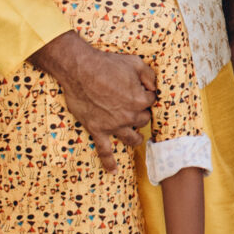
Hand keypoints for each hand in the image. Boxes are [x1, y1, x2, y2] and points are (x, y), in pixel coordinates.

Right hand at [31, 29, 156, 170]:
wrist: (79, 70)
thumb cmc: (106, 64)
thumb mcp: (134, 62)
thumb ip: (149, 75)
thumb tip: (155, 87)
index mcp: (140, 100)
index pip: (151, 102)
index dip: (147, 95)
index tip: (141, 91)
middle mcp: (129, 115)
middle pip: (143, 120)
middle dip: (141, 114)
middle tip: (134, 107)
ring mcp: (113, 125)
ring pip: (131, 138)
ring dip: (136, 138)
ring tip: (137, 138)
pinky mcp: (97, 129)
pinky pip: (104, 150)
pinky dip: (109, 162)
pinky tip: (113, 171)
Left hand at [224, 0, 233, 141]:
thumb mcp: (228, 77)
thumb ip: (223, 96)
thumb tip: (211, 115)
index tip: (229, 150)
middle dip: (231, 132)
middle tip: (218, 145)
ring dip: (226, 119)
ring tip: (212, 132)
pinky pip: (231, 100)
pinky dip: (223, 107)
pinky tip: (210, 110)